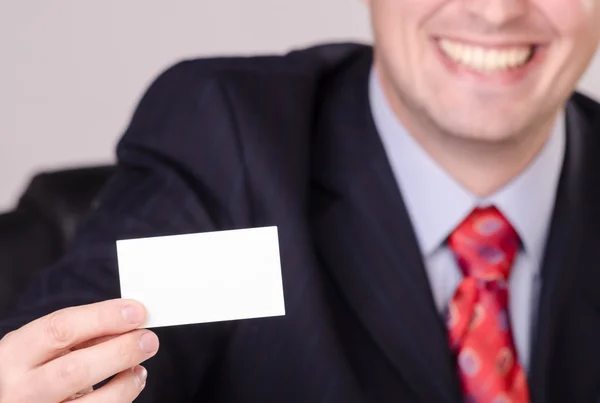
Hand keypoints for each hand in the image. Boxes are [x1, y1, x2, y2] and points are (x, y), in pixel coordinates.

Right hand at [0, 299, 158, 401]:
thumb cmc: (31, 369)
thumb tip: (128, 322)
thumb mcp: (43, 346)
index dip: (103, 317)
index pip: (60, 329)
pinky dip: (121, 400)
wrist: (11, 399)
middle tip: (148, 340)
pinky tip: (128, 386)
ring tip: (139, 368)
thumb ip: (81, 335)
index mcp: (14, 354)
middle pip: (76, 369)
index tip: (137, 312)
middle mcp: (19, 389)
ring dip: (125, 383)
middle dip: (120, 352)